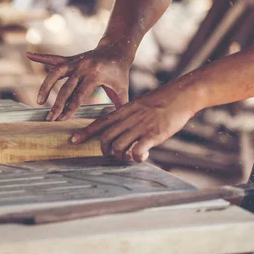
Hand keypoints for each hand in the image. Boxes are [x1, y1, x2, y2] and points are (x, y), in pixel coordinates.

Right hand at [26, 42, 131, 120]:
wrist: (117, 48)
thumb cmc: (120, 72)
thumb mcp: (123, 89)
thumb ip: (119, 107)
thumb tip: (117, 125)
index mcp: (96, 75)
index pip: (79, 95)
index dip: (70, 108)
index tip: (61, 119)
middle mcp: (83, 67)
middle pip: (66, 87)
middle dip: (57, 104)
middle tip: (49, 118)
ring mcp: (76, 61)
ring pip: (56, 72)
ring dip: (46, 86)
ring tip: (39, 101)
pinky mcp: (71, 59)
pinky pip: (54, 58)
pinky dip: (41, 57)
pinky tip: (28, 55)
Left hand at [70, 81, 202, 161]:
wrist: (180, 95)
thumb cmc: (160, 101)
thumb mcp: (138, 105)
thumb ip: (127, 116)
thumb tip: (119, 127)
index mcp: (124, 111)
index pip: (99, 122)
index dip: (85, 132)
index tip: (73, 140)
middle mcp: (128, 119)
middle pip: (105, 138)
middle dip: (104, 150)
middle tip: (111, 155)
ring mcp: (140, 127)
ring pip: (118, 146)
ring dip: (120, 156)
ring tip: (128, 157)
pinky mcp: (153, 135)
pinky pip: (137, 151)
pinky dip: (136, 158)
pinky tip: (141, 157)